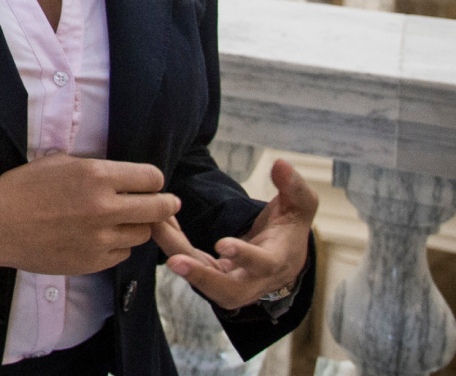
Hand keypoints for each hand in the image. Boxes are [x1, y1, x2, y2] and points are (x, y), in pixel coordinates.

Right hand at [0, 152, 180, 274]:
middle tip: (165, 204)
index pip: (152, 178)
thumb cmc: (23, 188)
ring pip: (142, 234)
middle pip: (159, 208)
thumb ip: (94, 167)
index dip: (154, 180)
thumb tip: (122, 174)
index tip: (151, 183)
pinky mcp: (94, 262)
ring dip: (136, 226)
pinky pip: (122, 253)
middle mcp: (104, 207)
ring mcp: (101, 238)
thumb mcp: (58, 162)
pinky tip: (100, 237)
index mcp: (96, 175)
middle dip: (165, 205)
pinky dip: (117, 245)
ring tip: (120, 221)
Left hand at [156, 158, 317, 310]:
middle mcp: (254, 280)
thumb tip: (281, 164)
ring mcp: (232, 282)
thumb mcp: (300, 206)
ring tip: (155, 227)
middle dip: (200, 276)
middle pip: (228, 291)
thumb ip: (294, 187)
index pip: (263, 264)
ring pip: (202, 279)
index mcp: (278, 261)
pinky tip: (159, 222)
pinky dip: (174, 244)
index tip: (223, 245)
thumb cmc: (290, 228)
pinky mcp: (213, 277)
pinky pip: (192, 264)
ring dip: (177, 254)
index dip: (244, 256)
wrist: (283, 257)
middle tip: (175, 261)